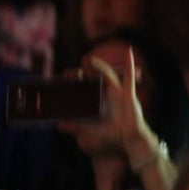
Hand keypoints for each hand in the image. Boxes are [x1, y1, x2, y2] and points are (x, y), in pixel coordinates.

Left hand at [63, 47, 157, 163]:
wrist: (128, 138)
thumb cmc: (111, 134)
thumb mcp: (90, 130)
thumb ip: (76, 127)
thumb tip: (58, 125)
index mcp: (97, 102)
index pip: (83, 89)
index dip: (74, 83)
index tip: (63, 78)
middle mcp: (106, 94)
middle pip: (92, 79)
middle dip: (80, 74)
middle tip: (67, 71)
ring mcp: (117, 92)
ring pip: (107, 75)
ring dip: (98, 66)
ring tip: (87, 59)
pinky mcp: (128, 93)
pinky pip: (129, 76)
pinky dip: (129, 63)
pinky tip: (128, 51)